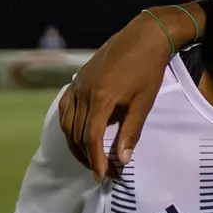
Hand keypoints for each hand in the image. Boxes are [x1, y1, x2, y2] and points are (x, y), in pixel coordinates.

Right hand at [57, 12, 176, 178]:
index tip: (104, 176)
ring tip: (90, 159)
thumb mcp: (143, 103)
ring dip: (75, 144)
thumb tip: (123, 159)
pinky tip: (77, 135)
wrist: (143, 36)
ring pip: (66, 122)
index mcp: (100, 97)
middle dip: (87, 156)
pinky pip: (65, 107)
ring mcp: (77, 84)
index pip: (90, 137)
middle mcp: (82, 91)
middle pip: (76, 133)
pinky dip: (68, 125)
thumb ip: (131, 131)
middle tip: (103, 172)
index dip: (96, 159)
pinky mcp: (77, 79)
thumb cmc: (148, 69)